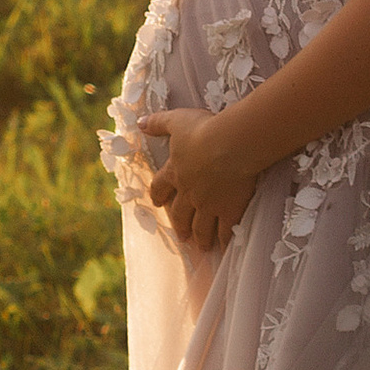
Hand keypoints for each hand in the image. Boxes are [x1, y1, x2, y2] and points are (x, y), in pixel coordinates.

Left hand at [134, 104, 258, 252]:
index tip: (157, 203)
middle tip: (182, 236)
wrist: (230, 145)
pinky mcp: (230, 210)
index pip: (160, 187)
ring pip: (202, 227)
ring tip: (202, 246)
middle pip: (181, 214)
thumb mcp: (177, 121)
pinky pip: (226, 231)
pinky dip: (225, 241)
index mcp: (175, 172)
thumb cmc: (203, 130)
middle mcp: (189, 193)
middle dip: (181, 225)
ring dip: (201, 238)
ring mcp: (209, 205)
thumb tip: (139, 124)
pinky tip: (226, 248)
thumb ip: (158, 123)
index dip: (158, 195)